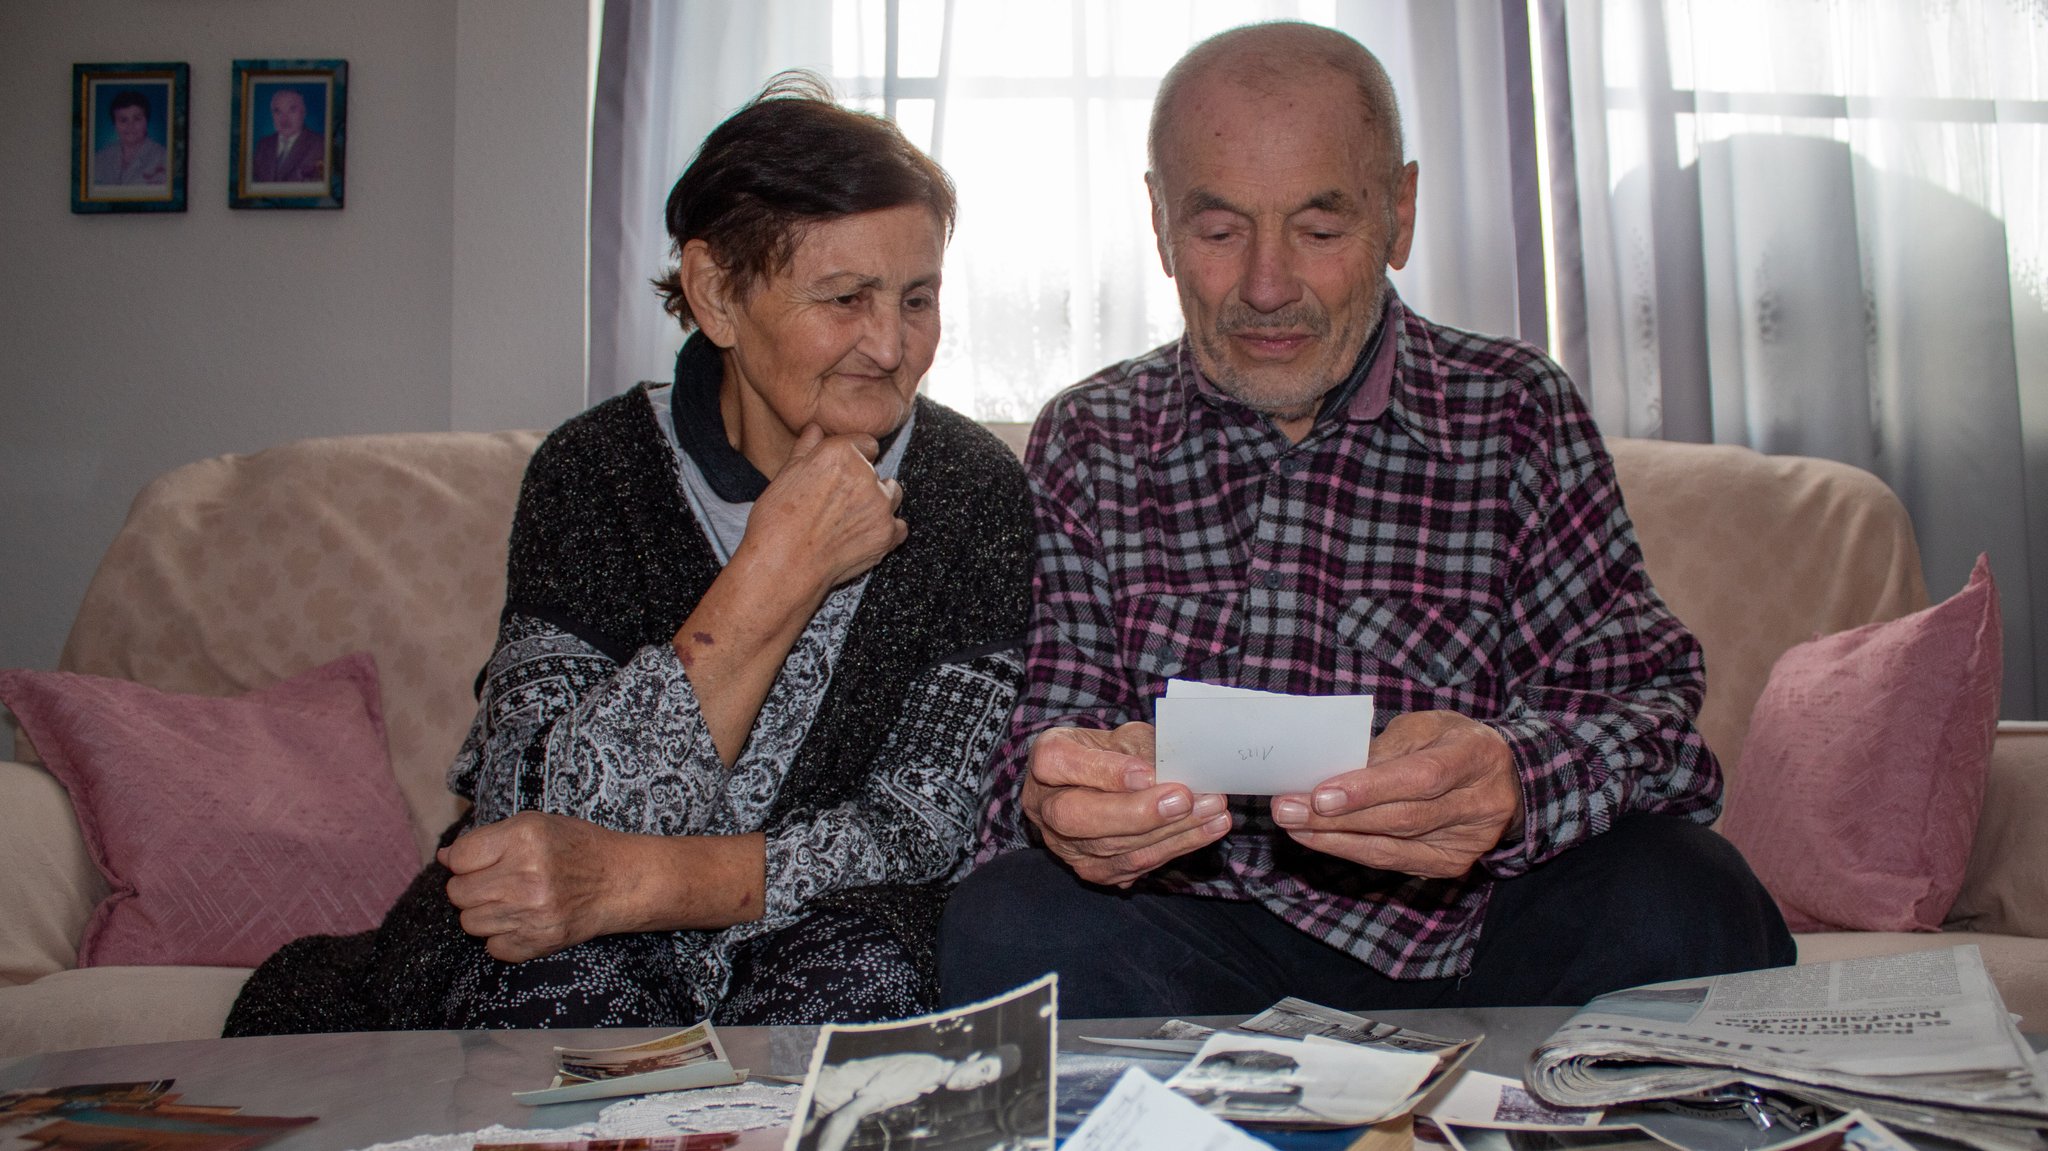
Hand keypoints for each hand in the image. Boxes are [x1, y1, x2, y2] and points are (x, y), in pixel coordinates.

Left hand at [439, 811, 631, 961]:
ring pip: (470, 923)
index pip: (459, 858)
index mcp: (524, 838)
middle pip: (458, 893)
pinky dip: (502, 937)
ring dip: (484, 914)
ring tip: (510, 901)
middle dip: (471, 888)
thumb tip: (444, 858)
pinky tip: (522, 921)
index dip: (465, 860)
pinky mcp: (539, 941)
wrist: (621, 881)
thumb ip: (488, 839)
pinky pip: (493, 948)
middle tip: (497, 883)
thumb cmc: (576, 847)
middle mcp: (526, 876)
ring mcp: (533, 912)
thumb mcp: (536, 825)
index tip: (483, 862)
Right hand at [740, 424, 906, 596]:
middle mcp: (866, 475)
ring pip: (892, 495)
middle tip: (836, 504)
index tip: (841, 472)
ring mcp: (880, 507)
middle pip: (877, 472)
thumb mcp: (785, 475)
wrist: (782, 566)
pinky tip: (863, 537)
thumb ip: (806, 449)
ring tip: (850, 520)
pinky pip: (899, 527)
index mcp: (841, 453)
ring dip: (878, 503)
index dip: (854, 457)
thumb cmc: (776, 521)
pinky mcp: (887, 535)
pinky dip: (886, 531)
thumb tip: (815, 429)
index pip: (866, 443)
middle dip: (863, 483)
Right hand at [1021, 722, 1231, 886]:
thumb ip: (1143, 749)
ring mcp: (1066, 845)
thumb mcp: (1123, 736)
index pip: (1060, 763)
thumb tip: (1179, 770)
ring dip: (1171, 831)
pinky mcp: (1093, 870)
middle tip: (1184, 798)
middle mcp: (1045, 806)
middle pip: (1078, 816)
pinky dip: (1177, 846)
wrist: (1098, 787)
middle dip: (1137, 812)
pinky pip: (1135, 865)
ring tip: (1212, 810)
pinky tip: (1208, 828)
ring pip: (1115, 847)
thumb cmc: (1111, 753)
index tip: (1148, 773)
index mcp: (1047, 760)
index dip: (1104, 771)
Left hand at [1268, 710, 1523, 878]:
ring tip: (1292, 825)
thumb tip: (1332, 770)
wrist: (1504, 780)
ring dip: (1335, 838)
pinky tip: (1319, 839)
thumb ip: (1385, 748)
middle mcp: (1479, 804)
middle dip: (1337, 818)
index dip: (1369, 789)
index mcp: (1476, 756)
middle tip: (1287, 809)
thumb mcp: (1426, 727)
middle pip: (1401, 817)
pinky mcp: (1450, 865)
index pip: (1420, 777)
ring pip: (1393, 846)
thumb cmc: (1452, 743)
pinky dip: (1351, 850)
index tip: (1321, 794)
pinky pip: (1392, 861)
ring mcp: (1468, 842)